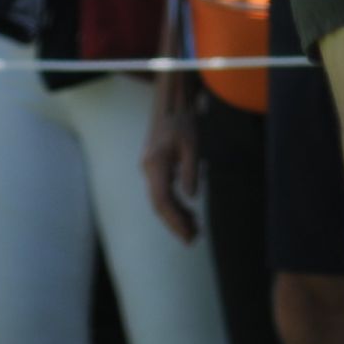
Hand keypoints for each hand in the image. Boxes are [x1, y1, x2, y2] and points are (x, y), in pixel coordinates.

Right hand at [142, 75, 203, 243]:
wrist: (172, 104)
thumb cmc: (183, 121)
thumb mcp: (193, 144)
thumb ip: (190, 170)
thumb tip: (191, 197)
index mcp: (156, 164)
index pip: (162, 201)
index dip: (175, 220)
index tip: (189, 234)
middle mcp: (148, 169)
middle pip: (159, 205)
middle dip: (175, 224)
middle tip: (193, 240)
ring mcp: (150, 168)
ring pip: (160, 200)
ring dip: (176, 216)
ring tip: (195, 229)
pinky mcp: (156, 167)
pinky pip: (163, 191)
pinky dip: (175, 204)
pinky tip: (189, 212)